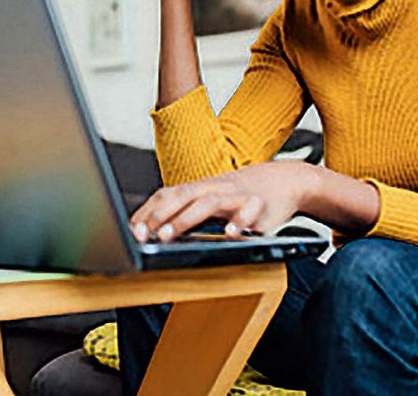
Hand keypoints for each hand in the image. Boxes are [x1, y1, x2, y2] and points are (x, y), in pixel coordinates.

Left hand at [130, 161, 316, 241]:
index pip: (167, 195)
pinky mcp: (260, 205)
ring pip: (208, 202)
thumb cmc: (241, 194)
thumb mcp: (212, 199)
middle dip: (160, 215)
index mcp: (199, 188)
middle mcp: (214, 187)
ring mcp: (236, 195)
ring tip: (170, 236)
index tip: (132, 230)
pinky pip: (248, 212)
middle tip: (143, 234)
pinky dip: (238, 223)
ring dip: (186, 219)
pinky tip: (230, 235)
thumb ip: (187, 211)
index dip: (148, 211)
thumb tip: (156, 229)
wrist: (285, 180)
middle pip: (182, 196)